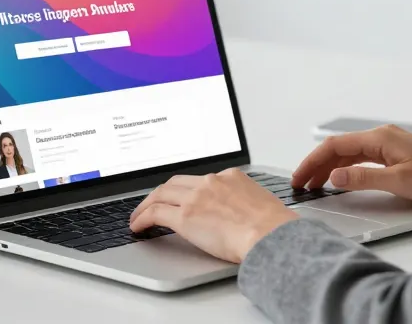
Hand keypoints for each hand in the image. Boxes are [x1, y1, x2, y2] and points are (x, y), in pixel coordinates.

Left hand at [129, 169, 297, 262]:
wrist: (270, 234)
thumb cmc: (273, 227)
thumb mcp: (260, 202)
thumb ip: (243, 201)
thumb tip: (239, 214)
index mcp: (231, 176)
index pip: (200, 180)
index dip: (185, 190)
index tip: (181, 197)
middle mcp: (211, 182)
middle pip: (176, 182)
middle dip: (161, 193)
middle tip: (152, 203)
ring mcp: (196, 197)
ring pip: (161, 193)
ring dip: (147, 204)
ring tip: (139, 216)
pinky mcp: (185, 216)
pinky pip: (155, 213)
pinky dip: (142, 218)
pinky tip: (138, 226)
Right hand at [292, 124, 411, 201]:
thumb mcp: (399, 182)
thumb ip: (364, 179)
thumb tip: (335, 176)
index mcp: (380, 137)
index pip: (335, 146)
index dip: (313, 162)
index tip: (299, 177)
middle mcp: (382, 136)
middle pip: (339, 148)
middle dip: (317, 164)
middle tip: (301, 184)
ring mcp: (388, 144)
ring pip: (349, 153)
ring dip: (330, 167)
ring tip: (315, 185)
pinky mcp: (394, 153)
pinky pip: (362, 157)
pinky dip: (346, 167)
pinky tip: (341, 178)